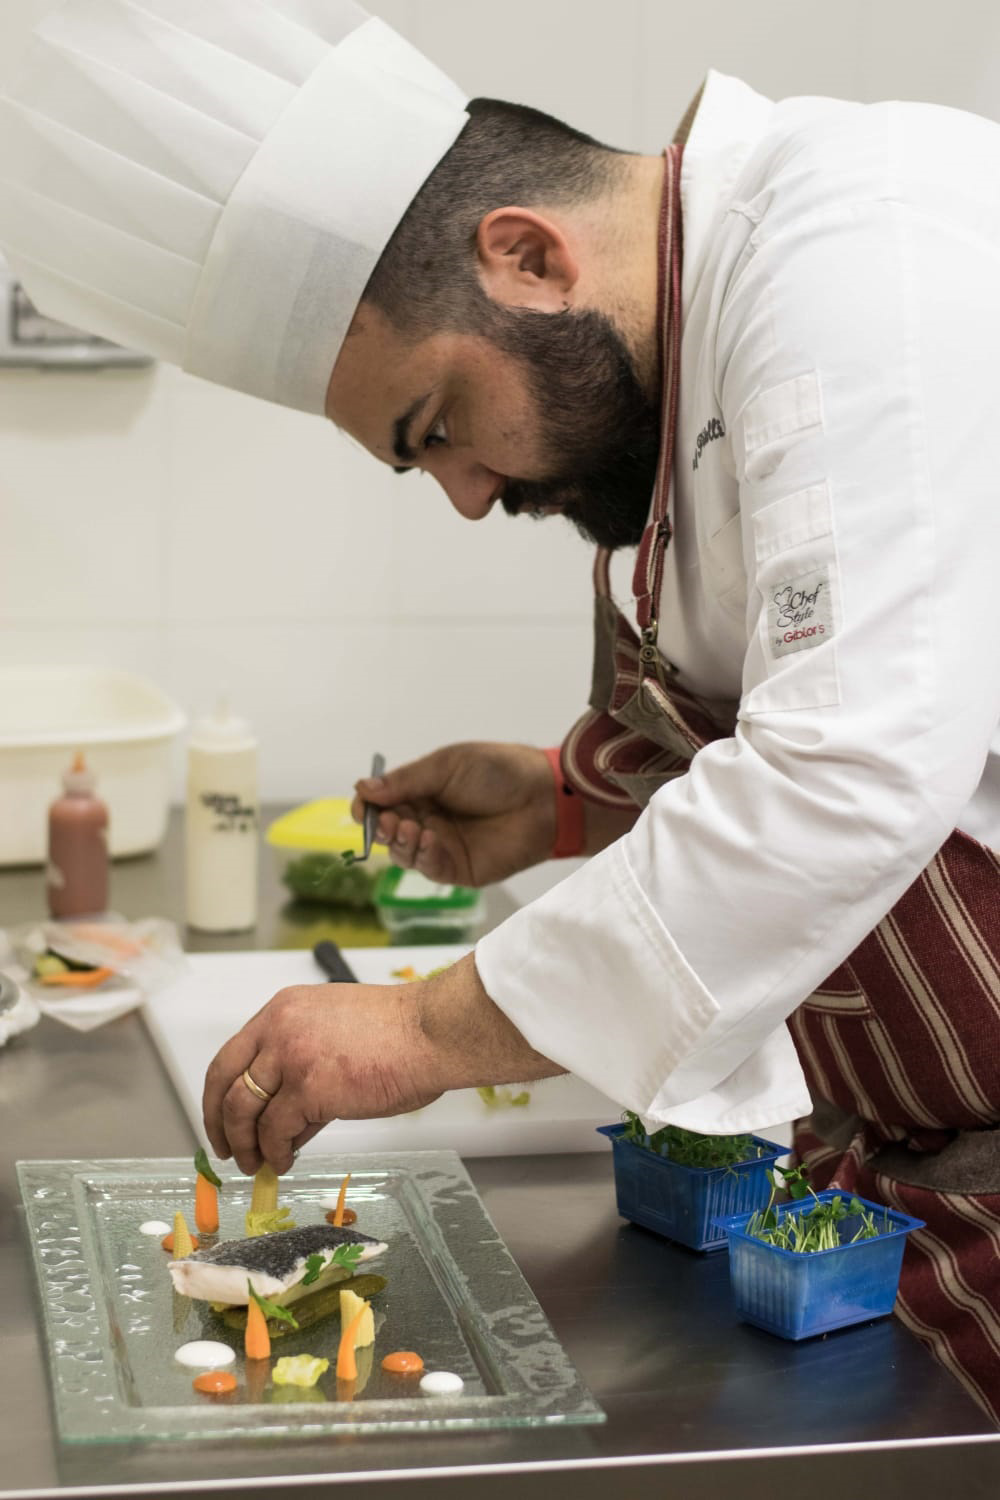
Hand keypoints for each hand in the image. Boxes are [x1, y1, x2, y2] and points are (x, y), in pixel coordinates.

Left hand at [202, 953, 562, 1173]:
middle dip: (220, 1123)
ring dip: (247, 1144)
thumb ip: (304, 1063)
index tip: (221, 1119)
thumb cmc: (400, 1033)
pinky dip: (276, 1152)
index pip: (231, 1055)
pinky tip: (286, 1160)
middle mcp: (278, 1028)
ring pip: (244, 1110)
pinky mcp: (309, 1089)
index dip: (219, 1094)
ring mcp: (291, 1058)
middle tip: (228, 1151)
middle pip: (225, 1083)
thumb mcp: (336, 1032)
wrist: (431, 1032)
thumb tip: (285, 1120)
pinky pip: (276, 1131)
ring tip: (258, 1164)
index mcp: (283, 1009)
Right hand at [351, 742, 556, 885]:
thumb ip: (406, 780)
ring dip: (399, 842)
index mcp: (423, 792)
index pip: (384, 803)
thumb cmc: (499, 772)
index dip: (369, 806)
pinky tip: (429, 839)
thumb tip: (363, 788)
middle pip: (389, 831)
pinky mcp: (458, 869)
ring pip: (403, 853)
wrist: (543, 796)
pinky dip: (422, 855)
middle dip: (383, 826)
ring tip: (410, 828)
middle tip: (391, 820)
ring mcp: (442, 846)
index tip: (363, 807)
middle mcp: (428, 820)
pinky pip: (429, 869)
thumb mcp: (447, 766)